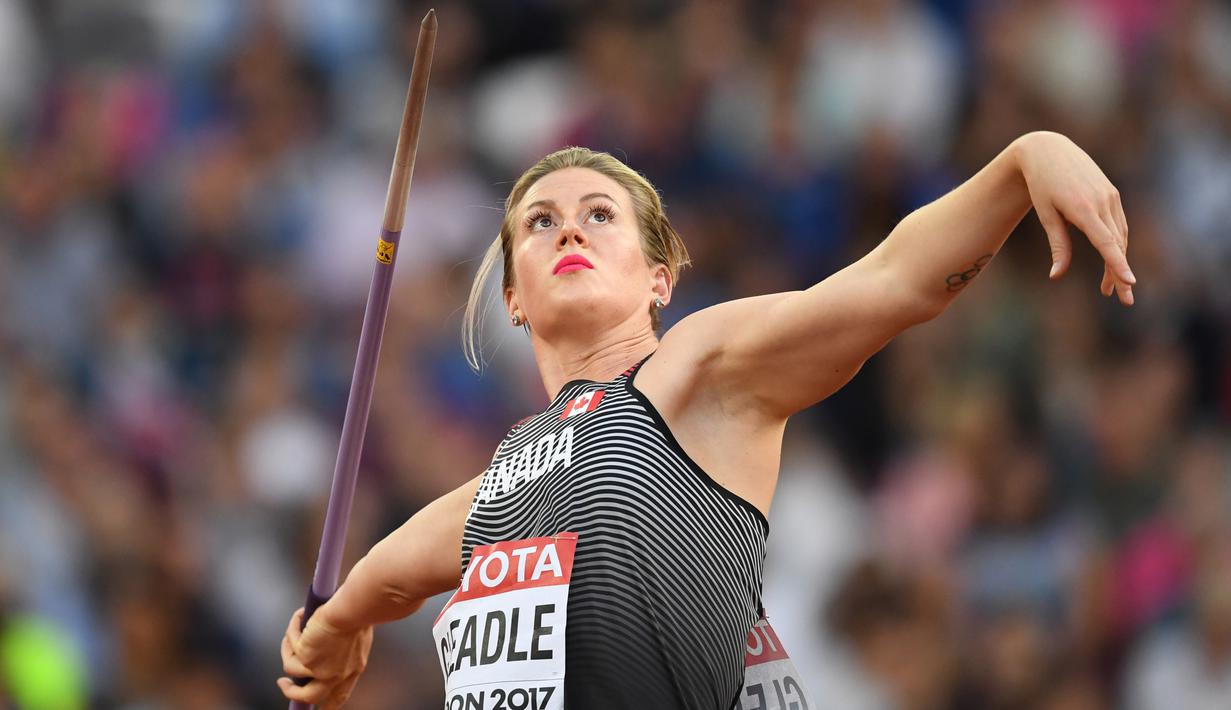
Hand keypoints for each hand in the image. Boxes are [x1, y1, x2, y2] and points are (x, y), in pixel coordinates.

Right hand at [277, 607, 373, 708]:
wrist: (355, 609)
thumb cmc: (362, 613)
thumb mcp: (358, 636)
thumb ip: (345, 650)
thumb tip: (327, 647)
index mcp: (353, 670)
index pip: (338, 696)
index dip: (327, 704)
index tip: (320, 707)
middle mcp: (336, 675)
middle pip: (309, 696)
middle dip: (292, 692)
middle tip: (283, 683)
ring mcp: (319, 669)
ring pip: (290, 671)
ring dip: (286, 651)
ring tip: (290, 633)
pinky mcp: (306, 658)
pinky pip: (290, 647)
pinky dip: (291, 631)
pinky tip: (299, 616)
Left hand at [1014, 131, 1134, 304]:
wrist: (1048, 150)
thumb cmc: (1040, 185)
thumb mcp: (1046, 215)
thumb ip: (1057, 245)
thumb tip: (1056, 275)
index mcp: (1084, 208)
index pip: (1106, 242)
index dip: (1118, 264)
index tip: (1129, 283)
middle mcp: (1102, 202)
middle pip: (1116, 244)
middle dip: (1119, 273)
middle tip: (1122, 300)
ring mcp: (1110, 196)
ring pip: (1120, 235)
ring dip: (1118, 261)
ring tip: (1113, 287)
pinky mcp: (1111, 193)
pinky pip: (1118, 224)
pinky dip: (1117, 244)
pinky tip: (1113, 259)